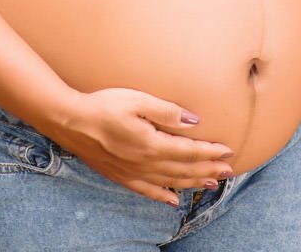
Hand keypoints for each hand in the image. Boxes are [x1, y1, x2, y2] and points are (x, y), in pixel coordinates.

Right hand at [47, 87, 234, 205]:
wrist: (71, 122)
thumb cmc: (104, 105)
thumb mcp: (138, 100)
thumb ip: (167, 112)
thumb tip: (193, 121)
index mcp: (152, 144)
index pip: (189, 151)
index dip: (210, 152)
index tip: (228, 151)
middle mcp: (146, 164)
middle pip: (184, 169)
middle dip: (208, 170)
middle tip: (229, 171)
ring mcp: (133, 173)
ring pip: (170, 182)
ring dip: (193, 183)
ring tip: (212, 184)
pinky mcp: (121, 176)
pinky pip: (147, 191)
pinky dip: (163, 196)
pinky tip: (174, 200)